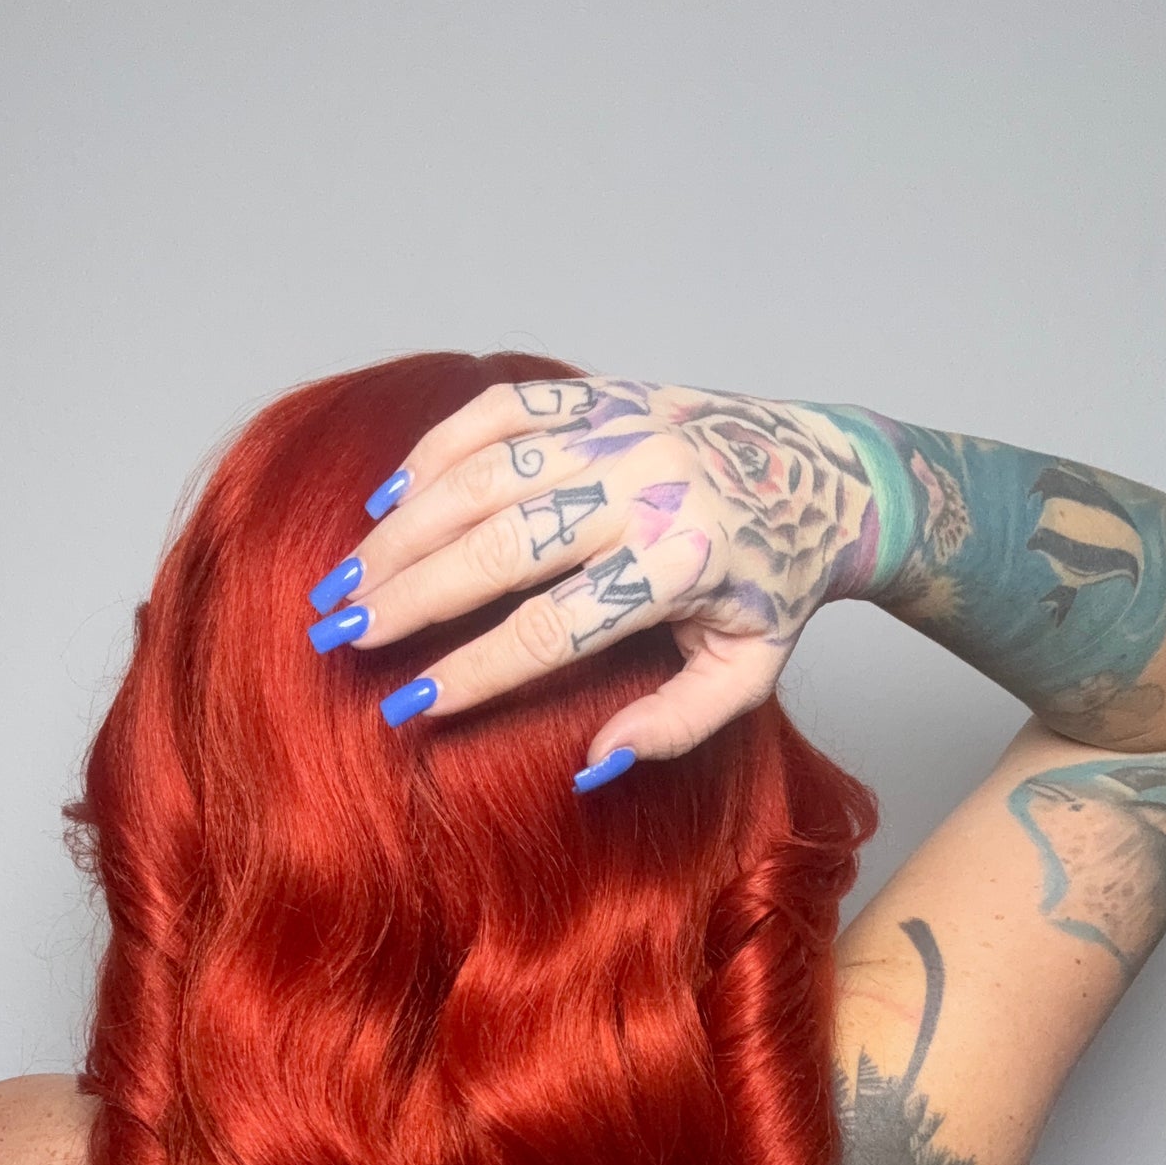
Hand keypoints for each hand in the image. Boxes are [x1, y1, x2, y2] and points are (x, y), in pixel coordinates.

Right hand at [305, 377, 885, 786]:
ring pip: (485, 478)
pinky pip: (501, 414)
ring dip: (404, 530)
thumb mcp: (749, 670)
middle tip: (338, 635)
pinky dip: (436, 452)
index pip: (552, 630)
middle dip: (408, 597)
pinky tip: (390, 500)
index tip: (407, 707)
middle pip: (499, 548)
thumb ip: (676, 724)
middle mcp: (644, 490)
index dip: (474, 672)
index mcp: (680, 568)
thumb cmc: (776, 585)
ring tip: (345, 579)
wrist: (827, 472)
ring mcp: (618, 432)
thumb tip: (591, 768)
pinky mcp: (601, 395)